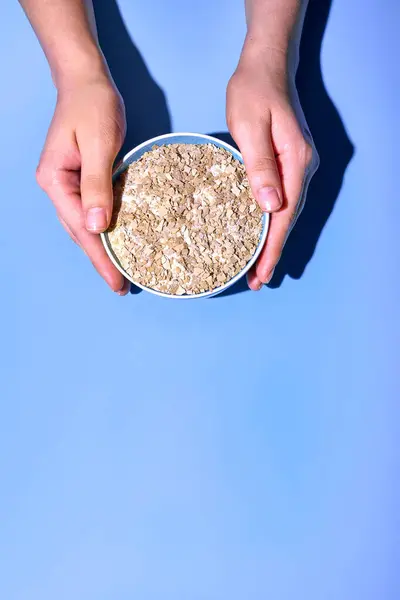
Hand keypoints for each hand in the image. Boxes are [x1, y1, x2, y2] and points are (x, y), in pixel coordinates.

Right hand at [36, 74, 129, 294]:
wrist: (87, 82)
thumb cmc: (93, 106)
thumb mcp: (99, 144)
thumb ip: (97, 185)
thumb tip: (96, 227)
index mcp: (55, 181)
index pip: (81, 228)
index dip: (100, 256)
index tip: (117, 281)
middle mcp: (57, 187)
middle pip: (79, 232)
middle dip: (101, 260)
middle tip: (121, 286)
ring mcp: (66, 185)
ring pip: (84, 225)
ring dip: (102, 249)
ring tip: (120, 272)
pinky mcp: (80, 180)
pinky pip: (92, 211)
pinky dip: (104, 229)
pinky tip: (117, 241)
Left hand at [227, 43, 318, 289]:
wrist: (266, 67)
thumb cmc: (253, 92)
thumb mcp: (250, 127)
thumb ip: (260, 166)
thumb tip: (272, 207)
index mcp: (296, 162)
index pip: (284, 216)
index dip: (273, 248)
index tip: (261, 274)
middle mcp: (303, 168)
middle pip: (288, 219)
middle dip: (272, 252)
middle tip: (256, 281)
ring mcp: (298, 166)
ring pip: (286, 212)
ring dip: (272, 240)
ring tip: (256, 267)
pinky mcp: (289, 163)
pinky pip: (282, 199)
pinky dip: (270, 221)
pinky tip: (260, 233)